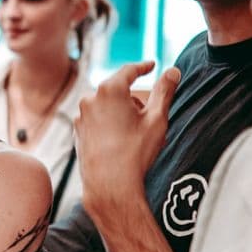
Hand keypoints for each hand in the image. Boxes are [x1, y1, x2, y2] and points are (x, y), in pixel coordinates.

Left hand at [74, 61, 180, 222]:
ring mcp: (81, 115)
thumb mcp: (157, 119)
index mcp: (109, 90)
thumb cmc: (135, 152)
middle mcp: (90, 98)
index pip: (129, 70)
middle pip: (119, 90)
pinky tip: (120, 143)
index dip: (143, 67)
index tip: (151, 65)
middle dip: (134, 99)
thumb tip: (173, 71)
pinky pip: (98, 120)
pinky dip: (110, 124)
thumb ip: (165, 91)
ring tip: (135, 136)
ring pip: (108, 106)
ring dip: (122, 113)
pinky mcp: (78, 131)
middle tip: (149, 118)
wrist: (109, 186)